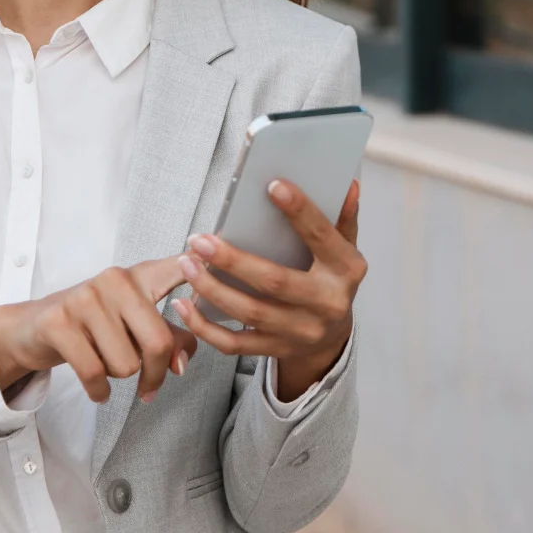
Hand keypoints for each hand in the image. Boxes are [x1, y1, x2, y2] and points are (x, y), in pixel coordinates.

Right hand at [0, 258, 199, 404]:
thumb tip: (181, 364)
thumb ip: (168, 340)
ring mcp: (84, 298)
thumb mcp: (132, 327)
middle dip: (155, 374)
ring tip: (105, 363)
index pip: (176, 268)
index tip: (212, 259)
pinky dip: (98, 390)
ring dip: (118, 378)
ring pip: (126, 364)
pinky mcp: (59, 321)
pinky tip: (96, 387)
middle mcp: (113, 280)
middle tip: (148, 387)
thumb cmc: (93, 327)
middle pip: (157, 341)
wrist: (32, 328)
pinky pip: (94, 372)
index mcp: (137, 278)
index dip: (199, 267)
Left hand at [172, 179, 365, 400]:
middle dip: (232, 260)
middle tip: (199, 240)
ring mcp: (301, 331)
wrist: (332, 337)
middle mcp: (327, 304)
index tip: (272, 186)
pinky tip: (184, 305)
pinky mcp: (277, 349)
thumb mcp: (343, 248)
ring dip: (212, 289)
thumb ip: (342, 218)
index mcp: (345, 270)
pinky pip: (235, 344)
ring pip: (250, 313)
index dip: (299, 212)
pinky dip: (205, 326)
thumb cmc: (330, 278)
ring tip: (187, 263)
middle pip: (275, 282)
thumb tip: (348, 184)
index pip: (322, 237)